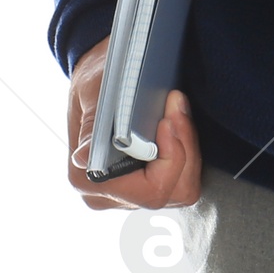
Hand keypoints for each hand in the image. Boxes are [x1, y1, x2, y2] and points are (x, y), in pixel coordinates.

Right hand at [66, 34, 199, 208]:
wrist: (96, 77)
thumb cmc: (95, 81)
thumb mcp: (93, 94)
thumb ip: (94, 126)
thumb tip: (86, 159)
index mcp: (90, 180)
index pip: (149, 191)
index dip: (170, 159)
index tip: (168, 121)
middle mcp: (109, 194)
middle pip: (171, 191)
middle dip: (184, 149)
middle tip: (177, 107)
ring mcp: (129, 192)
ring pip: (182, 187)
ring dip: (187, 146)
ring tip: (178, 109)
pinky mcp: (145, 181)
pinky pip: (181, 177)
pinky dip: (186, 148)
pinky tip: (179, 120)